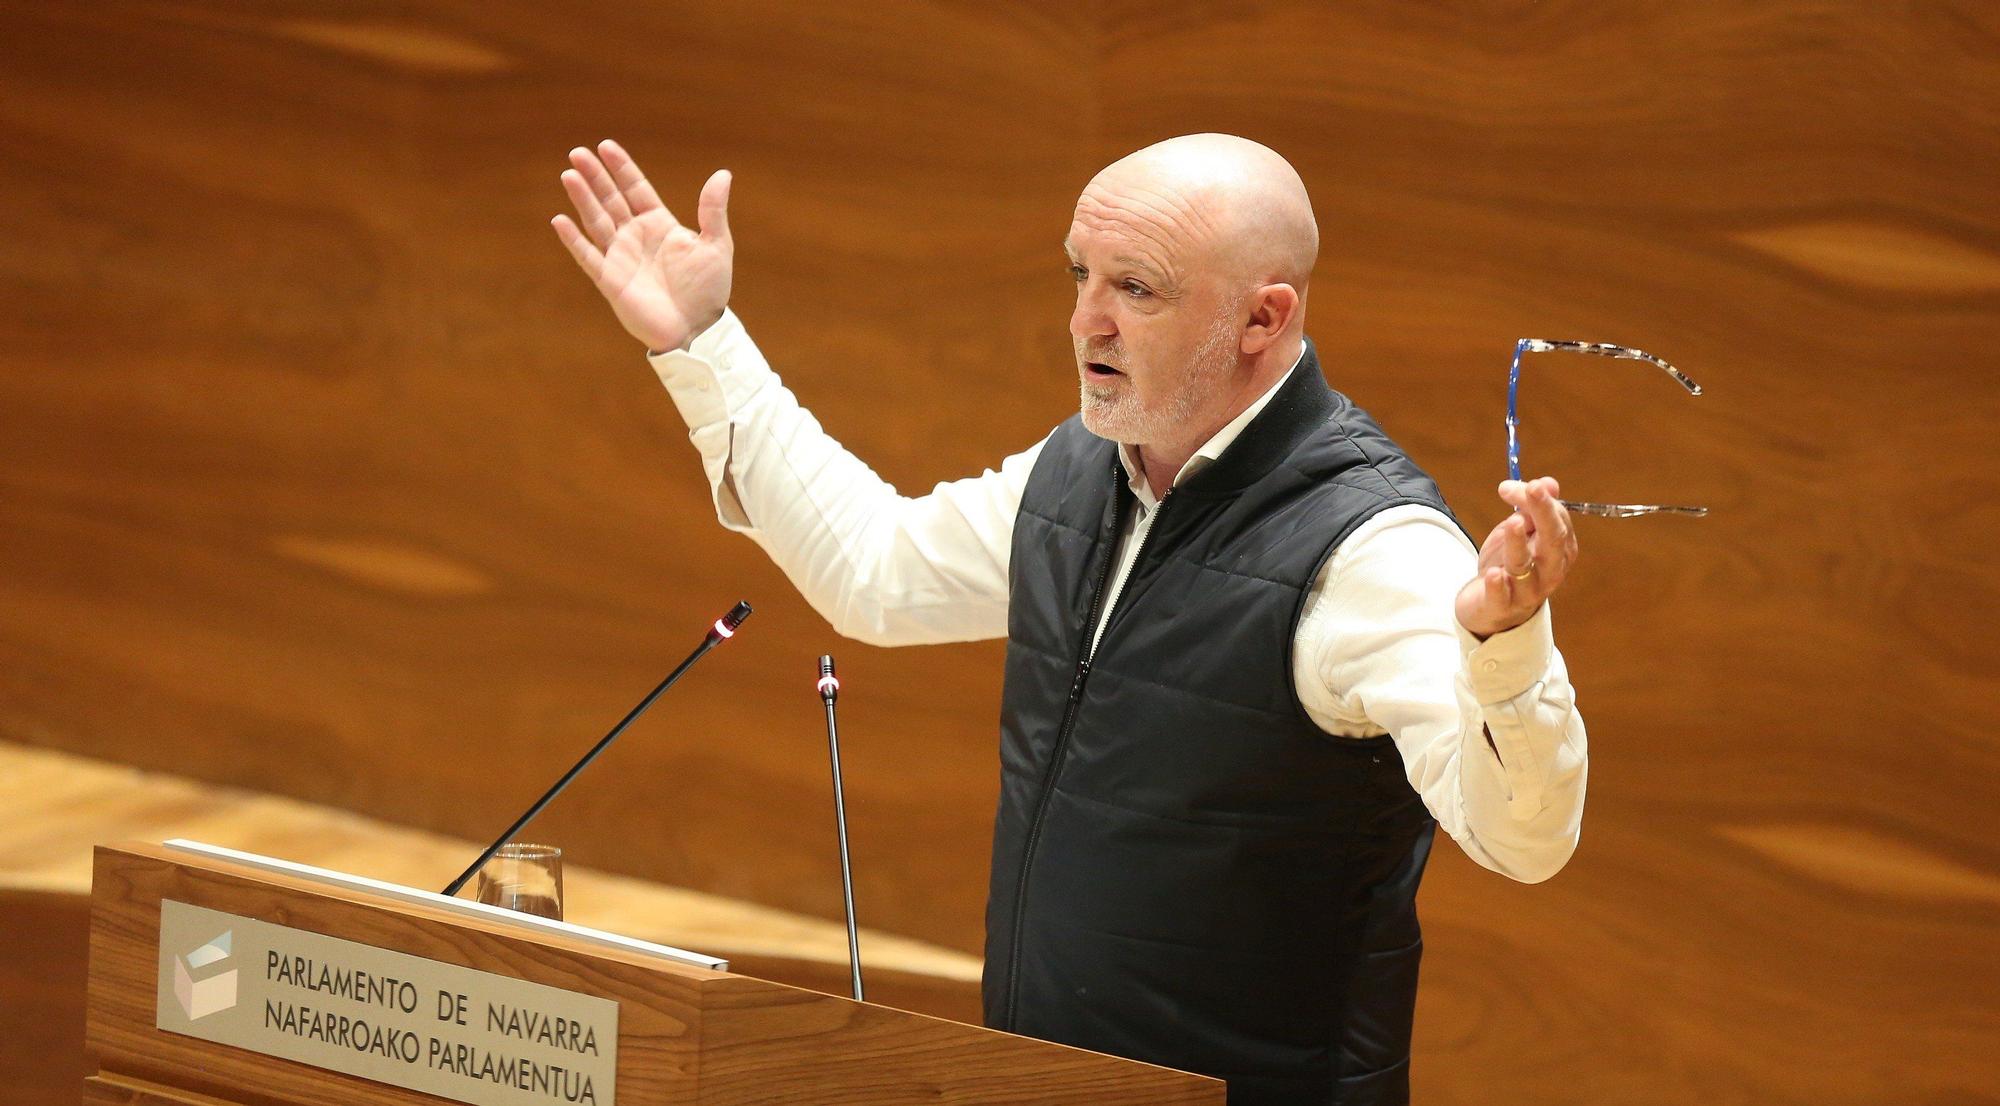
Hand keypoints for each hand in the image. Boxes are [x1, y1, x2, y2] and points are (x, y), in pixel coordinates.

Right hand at [551, 140, 732, 352]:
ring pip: (597, 221)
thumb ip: (713, 210)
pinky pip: (588, 256)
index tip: (606, 145)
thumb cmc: (708, 290)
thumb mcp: (716, 245)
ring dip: (583, 198)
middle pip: (611, 199)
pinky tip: (560, 220)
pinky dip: (574, 239)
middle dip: (595, 176)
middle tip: (577, 153)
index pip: (635, 189)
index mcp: (659, 224)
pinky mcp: (610, 280)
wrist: (698, 329)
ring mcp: (621, 257)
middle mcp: (636, 237)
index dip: (621, 168)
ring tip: (569, 175)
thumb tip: (723, 174)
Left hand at [1455, 477, 1578, 638]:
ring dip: (1519, 543)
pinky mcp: (1503, 606)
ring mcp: (1528, 590)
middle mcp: (1550, 570)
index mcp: (1560, 550)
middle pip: (1552, 540)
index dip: (1539, 499)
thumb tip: (1547, 483)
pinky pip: (1502, 597)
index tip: (1511, 485)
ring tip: (1513, 522)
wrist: (1492, 606)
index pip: (1557, 519)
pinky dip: (1498, 586)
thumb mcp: (1521, 533)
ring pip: (1525, 566)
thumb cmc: (1510, 563)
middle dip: (1544, 513)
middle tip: (1532, 489)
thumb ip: (1533, 508)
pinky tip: (1494, 574)